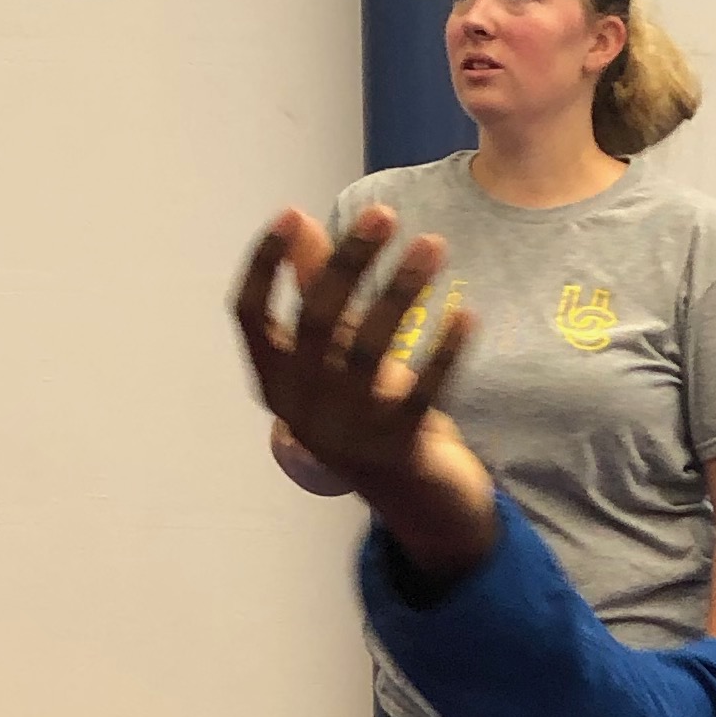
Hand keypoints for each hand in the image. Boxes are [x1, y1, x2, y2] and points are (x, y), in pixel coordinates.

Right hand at [231, 207, 498, 578]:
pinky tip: (466, 312)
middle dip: (351, 261)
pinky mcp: (398, 450)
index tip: (291, 215)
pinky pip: (424, 391)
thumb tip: (297, 222)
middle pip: (316, 320)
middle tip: (385, 214)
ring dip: (403, 290)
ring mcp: (348, 433)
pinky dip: (446, 350)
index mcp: (275, 383)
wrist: (419, 502)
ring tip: (434, 245)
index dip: (264, 264)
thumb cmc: (371, 410)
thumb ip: (315, 290)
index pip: (249, 315)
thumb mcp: (337, 355)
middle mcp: (301, 409)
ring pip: (370, 348)